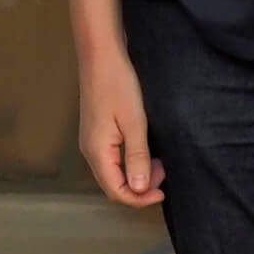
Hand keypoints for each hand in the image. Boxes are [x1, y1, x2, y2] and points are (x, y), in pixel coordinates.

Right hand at [78, 50, 164, 207]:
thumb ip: (137, 157)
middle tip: (163, 171)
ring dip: (136, 173)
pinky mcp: (96, 130)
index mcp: (97, 151)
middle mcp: (90, 150)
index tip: (163, 192)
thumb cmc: (118, 85)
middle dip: (140, 187)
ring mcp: (91, 139)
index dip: (140, 198)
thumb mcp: (134, 122)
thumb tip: (139, 189)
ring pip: (113, 171)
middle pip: (113, 184)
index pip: (116, 191)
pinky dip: (129, 161)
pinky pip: (112, 157)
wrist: (100, 54)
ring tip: (158, 161)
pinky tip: (144, 150)